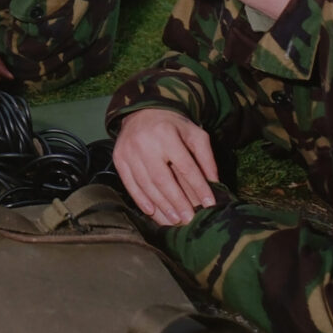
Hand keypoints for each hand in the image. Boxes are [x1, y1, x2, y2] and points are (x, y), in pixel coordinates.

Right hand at [113, 108, 218, 224]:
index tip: (209, 204)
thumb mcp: (194, 134)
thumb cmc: (173, 126)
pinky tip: (152, 212)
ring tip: (174, 220)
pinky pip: (129, 183)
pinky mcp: (118, 158)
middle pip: (162, 179)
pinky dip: (140, 200)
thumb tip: (214, 183)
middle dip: (177, 201)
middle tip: (189, 218)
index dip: (198, 186)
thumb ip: (205, 157)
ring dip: (161, 205)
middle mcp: (145, 143)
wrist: (142, 112)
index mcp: (167, 134)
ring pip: (146, 184)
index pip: (185, 166)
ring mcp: (128, 151)